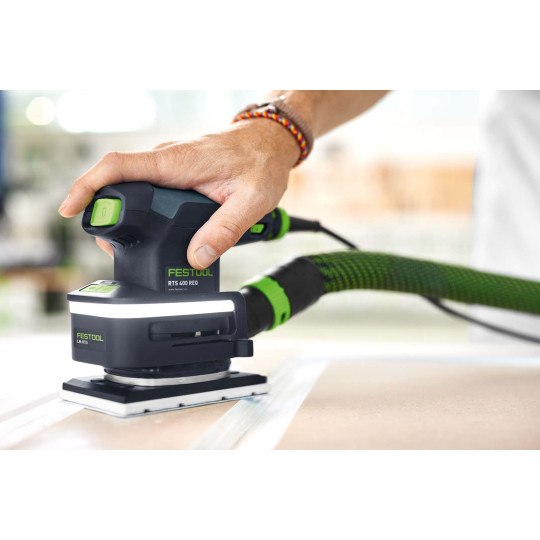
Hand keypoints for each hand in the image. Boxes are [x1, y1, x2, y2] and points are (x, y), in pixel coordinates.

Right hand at [58, 119, 299, 267]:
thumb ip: (224, 230)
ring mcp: (171, 165)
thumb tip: (196, 257)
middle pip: (117, 182)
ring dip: (122, 211)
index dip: (88, 186)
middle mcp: (168, 160)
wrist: (271, 141)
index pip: (118, 167)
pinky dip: (140, 206)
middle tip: (109, 245)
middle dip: (104, 211)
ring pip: (132, 186)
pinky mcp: (177, 171)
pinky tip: (149, 228)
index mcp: (178, 163)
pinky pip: (148, 186)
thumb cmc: (262, 162)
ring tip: (127, 243)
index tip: (70, 208)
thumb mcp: (250, 202)